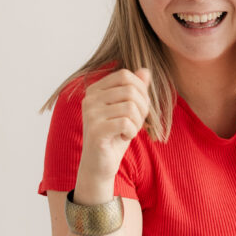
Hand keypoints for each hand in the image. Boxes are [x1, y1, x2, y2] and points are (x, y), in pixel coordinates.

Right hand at [76, 67, 150, 200]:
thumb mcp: (128, 111)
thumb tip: (145, 70)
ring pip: (130, 106)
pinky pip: (126, 122)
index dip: (141, 89)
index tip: (140, 107)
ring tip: (130, 130)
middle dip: (142, 107)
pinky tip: (124, 137)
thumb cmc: (115, 136)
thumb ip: (135, 90)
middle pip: (130, 90)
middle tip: (137, 122)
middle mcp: (90, 98)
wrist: (100, 165)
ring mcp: (90, 114)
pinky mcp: (95, 130)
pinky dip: (132, 132)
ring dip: (138, 122)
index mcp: (95, 89)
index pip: (125, 75)